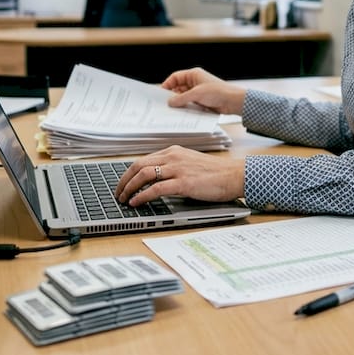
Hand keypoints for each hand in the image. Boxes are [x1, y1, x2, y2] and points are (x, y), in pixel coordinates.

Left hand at [114, 146, 245, 205]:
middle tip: (118, 193)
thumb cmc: (216, 173)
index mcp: (174, 152)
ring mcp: (178, 169)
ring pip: (144, 175)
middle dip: (124, 181)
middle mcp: (173, 157)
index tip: (123, 184)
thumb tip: (157, 180)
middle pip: (138, 166)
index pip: (143, 160)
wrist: (234, 175)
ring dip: (129, 188)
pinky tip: (137, 202)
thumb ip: (174, 167)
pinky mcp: (184, 182)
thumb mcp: (191, 164)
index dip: (129, 173)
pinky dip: (142, 195)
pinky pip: (156, 188)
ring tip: (124, 199)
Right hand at [161, 68, 247, 114]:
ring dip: (180, 103)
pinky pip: (190, 103)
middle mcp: (196, 82)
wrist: (233, 101)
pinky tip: (182, 113)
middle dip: (173, 96)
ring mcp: (199, 92)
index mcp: (194, 74)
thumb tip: (170, 102)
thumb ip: (181, 98)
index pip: (176, 77)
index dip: (167, 84)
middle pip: (179, 87)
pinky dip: (186, 107)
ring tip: (173, 110)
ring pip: (184, 96)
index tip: (161, 94)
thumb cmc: (218, 92)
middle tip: (165, 105)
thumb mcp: (196, 94)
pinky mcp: (202, 101)